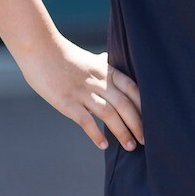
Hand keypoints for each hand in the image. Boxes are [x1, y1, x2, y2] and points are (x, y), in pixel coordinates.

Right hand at [19, 37, 142, 151]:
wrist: (39, 48)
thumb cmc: (63, 55)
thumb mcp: (89, 58)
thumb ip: (101, 65)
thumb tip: (108, 60)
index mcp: (107, 70)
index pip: (133, 89)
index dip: (145, 105)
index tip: (155, 119)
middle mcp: (99, 81)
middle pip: (125, 104)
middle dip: (138, 124)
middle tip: (147, 140)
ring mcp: (83, 92)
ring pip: (109, 114)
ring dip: (122, 132)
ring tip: (131, 147)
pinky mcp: (66, 102)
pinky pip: (85, 120)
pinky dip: (96, 134)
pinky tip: (103, 145)